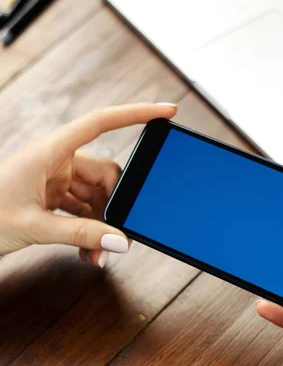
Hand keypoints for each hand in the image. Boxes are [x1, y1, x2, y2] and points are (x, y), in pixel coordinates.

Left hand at [0, 103, 176, 266]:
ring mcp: (55, 178)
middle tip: (117, 238)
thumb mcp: (35, 226)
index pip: (101, 123)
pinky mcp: (52, 195)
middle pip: (107, 175)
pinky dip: (89, 229)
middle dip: (115, 208)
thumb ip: (81, 234)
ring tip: (96, 253)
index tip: (165, 111)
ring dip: (102, 225)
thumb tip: (120, 241)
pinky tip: (87, 249)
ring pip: (97, 197)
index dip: (136, 114)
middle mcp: (56, 160)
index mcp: (49, 151)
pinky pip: (84, 209)